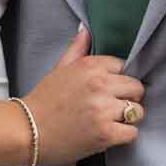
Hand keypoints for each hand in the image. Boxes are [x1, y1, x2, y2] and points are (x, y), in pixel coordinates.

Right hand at [21, 24, 146, 165]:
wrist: (27, 131)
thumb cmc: (43, 101)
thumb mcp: (59, 68)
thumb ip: (77, 48)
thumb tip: (86, 30)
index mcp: (90, 66)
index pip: (123, 66)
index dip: (117, 78)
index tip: (110, 88)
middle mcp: (100, 85)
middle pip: (136, 87)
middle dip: (129, 96)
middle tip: (115, 105)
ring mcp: (104, 110)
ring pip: (138, 110)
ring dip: (128, 117)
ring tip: (112, 120)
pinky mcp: (105, 133)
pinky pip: (132, 132)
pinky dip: (123, 135)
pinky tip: (109, 133)